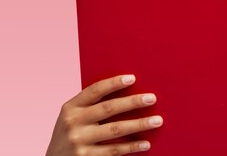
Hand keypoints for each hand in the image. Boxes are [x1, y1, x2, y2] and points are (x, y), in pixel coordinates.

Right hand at [46, 74, 162, 155]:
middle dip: (133, 102)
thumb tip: (125, 93)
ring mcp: (79, 141)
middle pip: (109, 108)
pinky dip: (132, 146)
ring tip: (157, 121)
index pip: (95, 90)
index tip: (132, 78)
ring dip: (139, 124)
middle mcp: (73, 123)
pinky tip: (145, 143)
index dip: (114, 83)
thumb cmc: (70, 134)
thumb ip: (90, 106)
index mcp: (70, 107)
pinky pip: (114, 150)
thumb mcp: (72, 117)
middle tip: (152, 98)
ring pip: (115, 130)